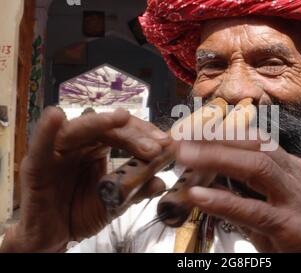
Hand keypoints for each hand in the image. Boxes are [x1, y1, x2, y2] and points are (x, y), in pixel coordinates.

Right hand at [0, 107, 170, 252]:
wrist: (54, 237)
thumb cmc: (79, 214)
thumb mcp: (115, 202)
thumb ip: (136, 190)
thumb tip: (161, 181)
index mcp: (96, 148)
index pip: (122, 132)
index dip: (144, 134)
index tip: (165, 143)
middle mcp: (78, 145)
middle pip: (105, 128)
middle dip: (132, 133)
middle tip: (154, 145)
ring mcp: (56, 152)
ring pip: (77, 129)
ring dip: (101, 123)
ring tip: (121, 118)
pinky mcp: (36, 166)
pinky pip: (40, 145)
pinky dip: (46, 130)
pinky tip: (56, 116)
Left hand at [175, 139, 300, 252]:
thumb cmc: (294, 242)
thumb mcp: (269, 211)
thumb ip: (242, 197)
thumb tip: (207, 184)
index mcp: (295, 171)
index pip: (259, 142)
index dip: (225, 134)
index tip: (194, 132)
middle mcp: (300, 179)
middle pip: (258, 146)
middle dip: (218, 139)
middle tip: (184, 138)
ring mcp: (300, 201)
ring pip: (259, 167)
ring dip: (218, 158)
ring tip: (186, 157)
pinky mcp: (294, 227)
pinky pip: (254, 210)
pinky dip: (224, 201)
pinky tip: (199, 196)